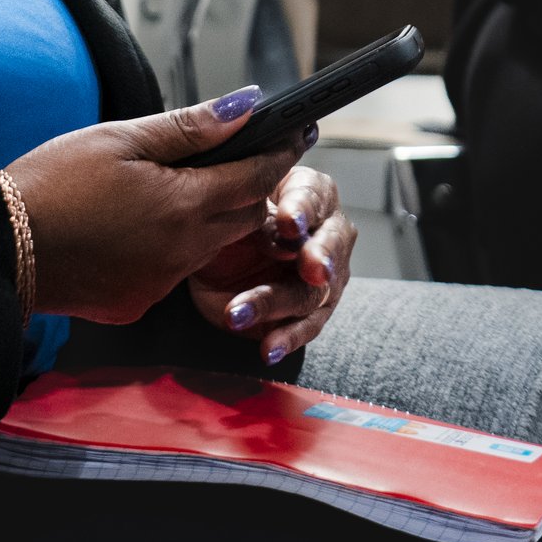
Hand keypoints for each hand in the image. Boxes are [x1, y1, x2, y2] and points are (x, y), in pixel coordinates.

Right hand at [5, 87, 307, 323]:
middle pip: (245, 216)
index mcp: (183, 204)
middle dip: (252, 188)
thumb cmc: (52, 183)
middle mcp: (183, 250)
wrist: (1, 245)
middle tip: (244, 159)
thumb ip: (188, 128)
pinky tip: (136, 228)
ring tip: (178, 189)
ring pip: (211, 245)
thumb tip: (244, 107)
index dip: (281, 153)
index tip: (298, 134)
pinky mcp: (137, 301)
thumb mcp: (118, 138)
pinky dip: (171, 246)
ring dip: (210, 218)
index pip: (257, 177)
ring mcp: (162, 282)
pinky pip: (173, 271)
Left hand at [186, 164, 353, 364]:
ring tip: (238, 313)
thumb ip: (261, 216)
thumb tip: (283, 234)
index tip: (288, 223)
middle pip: (331, 244)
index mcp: (310, 193)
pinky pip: (305, 326)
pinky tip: (268, 349)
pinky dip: (286, 338)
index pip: (313, 197)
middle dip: (319, 257)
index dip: (302, 209)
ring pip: (311, 291)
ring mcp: (325, 275)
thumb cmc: (229, 216)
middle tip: (311, 269)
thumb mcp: (235, 208)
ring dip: (275, 303)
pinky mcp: (311, 311)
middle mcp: (327, 232)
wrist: (210, 256)